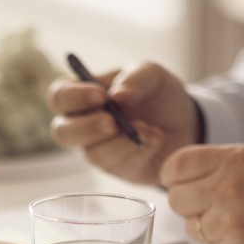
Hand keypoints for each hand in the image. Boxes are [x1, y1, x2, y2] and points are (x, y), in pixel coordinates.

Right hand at [47, 62, 198, 184]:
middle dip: (87, 128)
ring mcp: (96, 150)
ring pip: (93, 154)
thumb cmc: (157, 93)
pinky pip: (119, 165)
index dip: (73, 97)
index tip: (101, 96)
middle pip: (63, 133)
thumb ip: (136, 78)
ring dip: (121, 142)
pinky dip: (139, 151)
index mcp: (81, 95)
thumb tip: (118, 96)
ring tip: (148, 129)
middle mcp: (81, 125)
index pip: (59, 97)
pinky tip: (156, 138)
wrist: (184, 121)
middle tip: (112, 122)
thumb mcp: (152, 75)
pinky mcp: (116, 168)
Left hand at [160, 144, 243, 243]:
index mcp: (233, 158)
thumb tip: (182, 171)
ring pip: (189, 224)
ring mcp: (230, 215)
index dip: (175, 177)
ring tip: (231, 220)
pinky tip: (239, 234)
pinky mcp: (235, 242)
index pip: (176, 165)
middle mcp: (227, 184)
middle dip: (189, 204)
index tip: (185, 183)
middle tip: (211, 205)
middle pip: (176, 198)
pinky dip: (217, 242)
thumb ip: (221, 160)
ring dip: (203, 226)